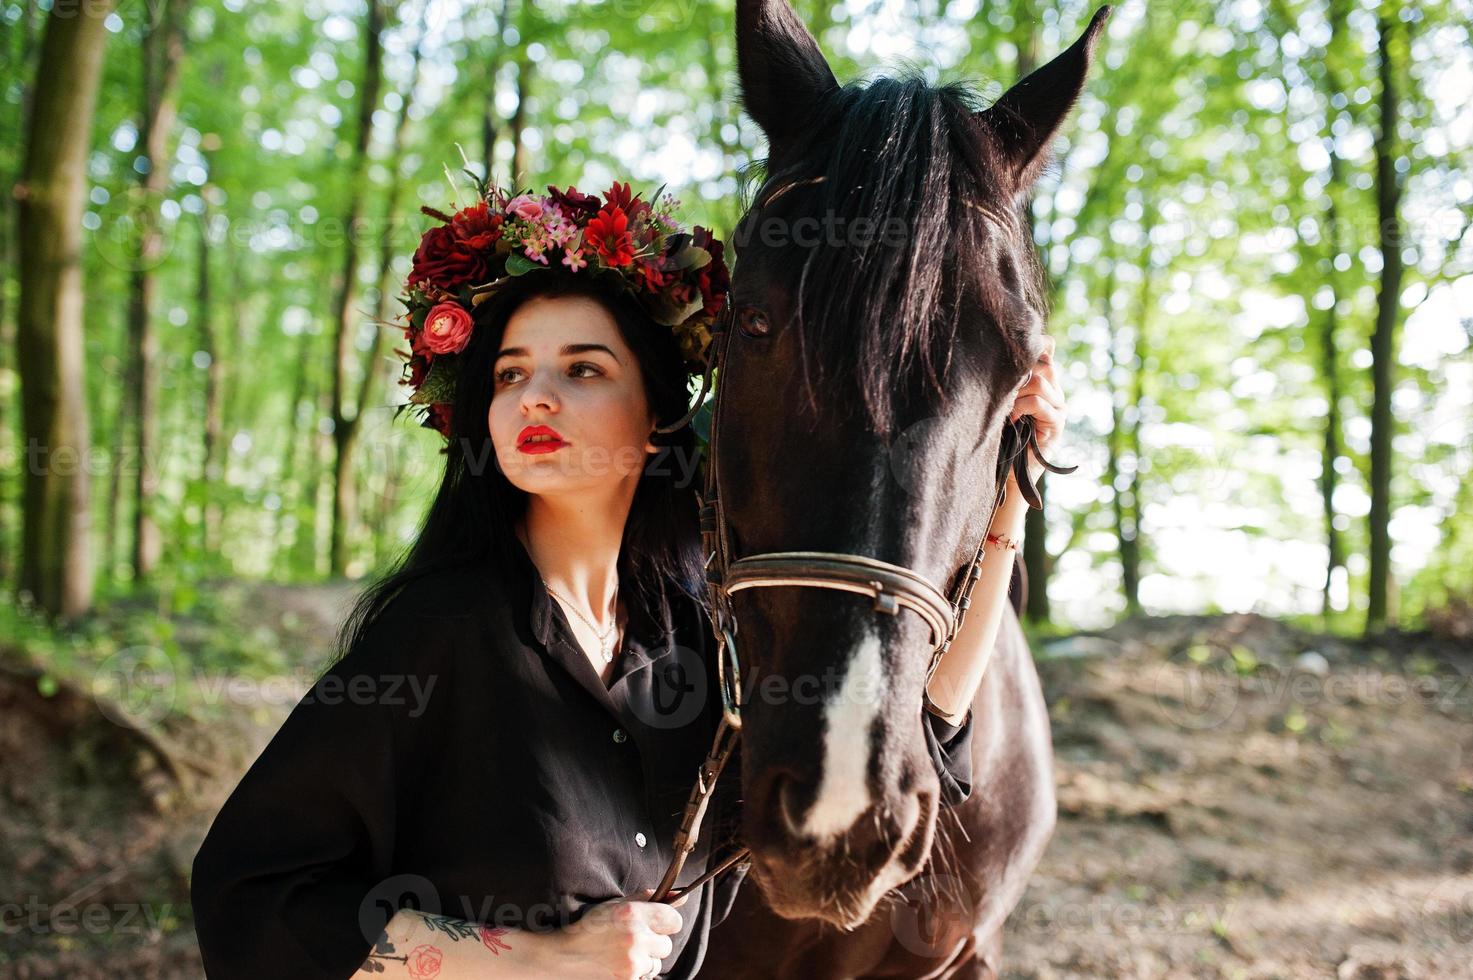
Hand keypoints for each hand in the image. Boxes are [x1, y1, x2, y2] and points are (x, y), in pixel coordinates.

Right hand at [537, 888, 684, 978]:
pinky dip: (635, 974)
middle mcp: (635, 938)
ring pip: (656, 964)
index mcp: (633, 913)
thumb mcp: (615, 904)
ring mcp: (632, 963)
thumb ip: (647, 898)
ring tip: (621, 954)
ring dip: (645, 960)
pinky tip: (617, 966)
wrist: (562, 958)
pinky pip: (645, 978)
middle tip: (631, 940)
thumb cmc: (589, 928)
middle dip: (653, 943)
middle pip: (666, 945)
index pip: (674, 920)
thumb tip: (680, 895)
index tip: (655, 925)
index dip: (665, 922)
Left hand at [1006, 336, 1066, 486]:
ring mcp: (1059, 408)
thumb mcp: (999, 401)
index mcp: (1043, 381)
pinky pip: (1040, 404)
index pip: (1047, 349)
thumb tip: (994, 351)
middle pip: (1045, 362)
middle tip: (1003, 389)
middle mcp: (1054, 392)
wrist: (1006, 472)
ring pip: (1041, 382)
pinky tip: (1011, 419)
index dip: (1036, 344)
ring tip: (1005, 408)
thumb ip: (1006, 380)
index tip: (1011, 348)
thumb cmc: (998, 435)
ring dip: (1018, 393)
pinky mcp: (1056, 425)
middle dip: (1021, 371)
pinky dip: (1022, 408)